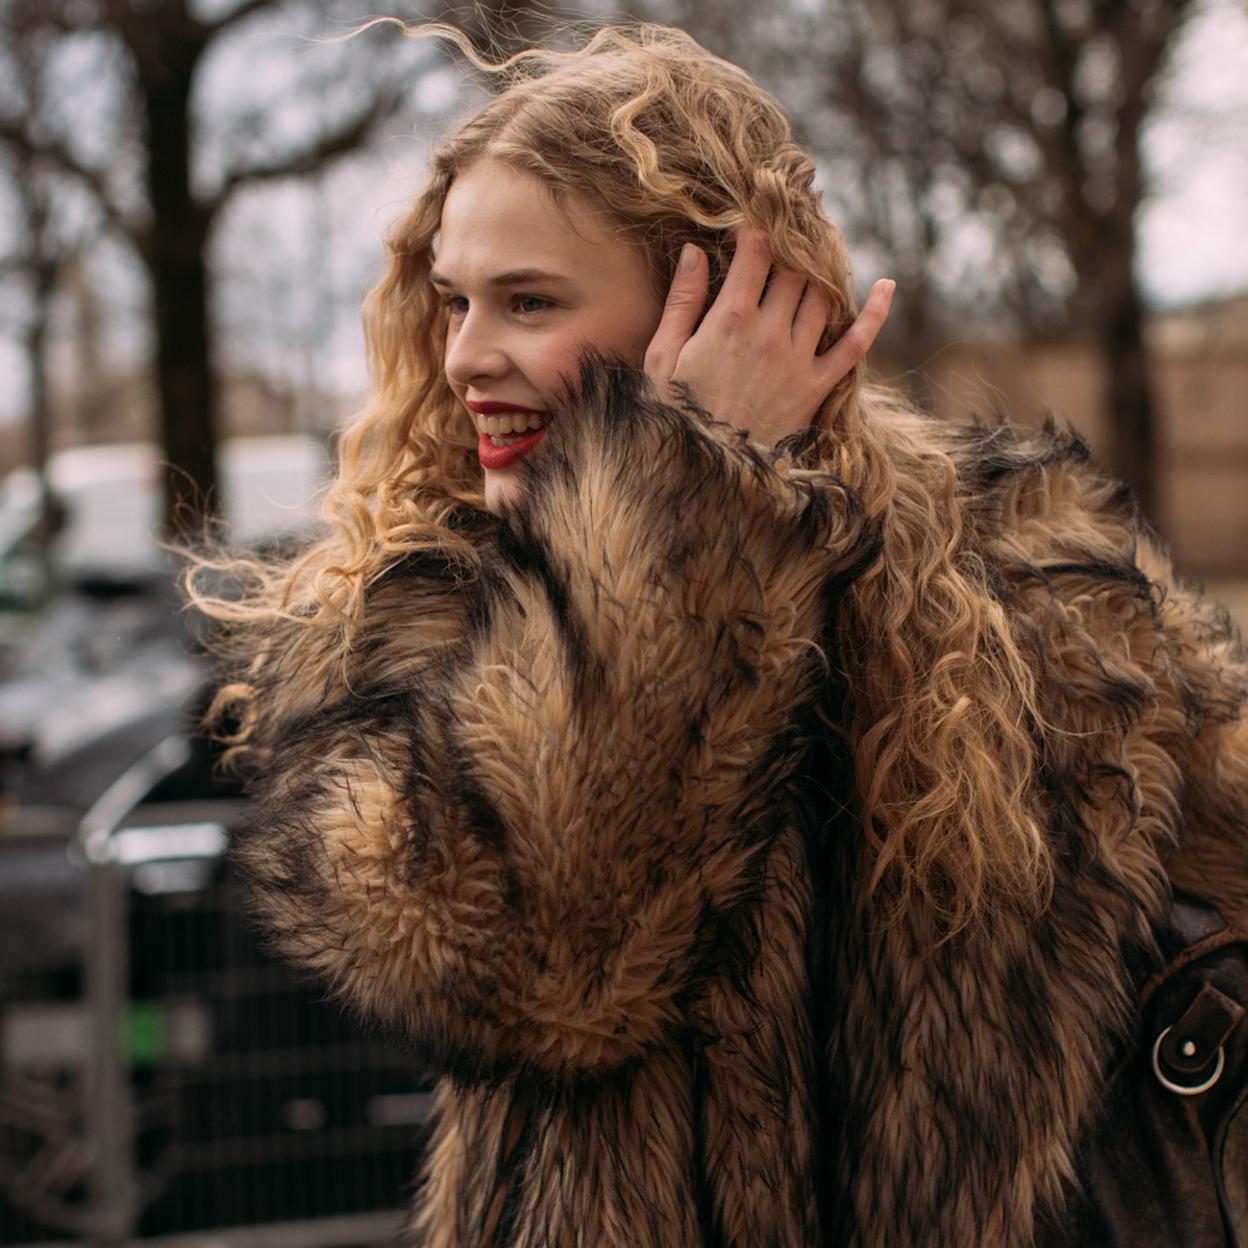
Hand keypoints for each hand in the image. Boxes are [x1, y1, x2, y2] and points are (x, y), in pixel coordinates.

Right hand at [643, 227, 894, 447]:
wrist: (703, 472)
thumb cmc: (674, 413)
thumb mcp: (661, 357)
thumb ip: (682, 301)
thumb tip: (696, 250)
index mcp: (730, 321)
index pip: (756, 253)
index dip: (753, 231)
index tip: (745, 230)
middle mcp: (770, 334)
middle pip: (794, 269)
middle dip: (791, 246)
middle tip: (785, 239)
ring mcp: (799, 360)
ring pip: (824, 295)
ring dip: (822, 272)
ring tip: (814, 260)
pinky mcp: (817, 387)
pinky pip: (856, 344)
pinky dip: (874, 313)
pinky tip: (886, 286)